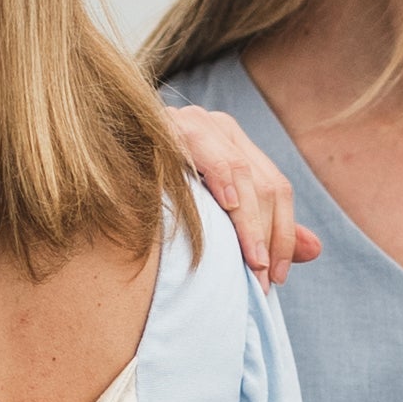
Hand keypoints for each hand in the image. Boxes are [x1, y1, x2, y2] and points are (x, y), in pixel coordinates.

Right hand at [163, 99, 317, 282]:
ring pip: (238, 169)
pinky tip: (226, 204)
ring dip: (247, 221)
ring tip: (249, 262)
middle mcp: (215, 125)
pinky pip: (197, 149)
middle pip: (262, 181)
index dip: (283, 234)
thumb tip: (317, 250)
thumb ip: (265, 227)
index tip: (274, 278)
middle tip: (261, 281)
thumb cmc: (148, 195)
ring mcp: (186, 120)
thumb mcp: (211, 212)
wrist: (85, 161)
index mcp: (232, 142)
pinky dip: (218, 176)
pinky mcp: (159, 124)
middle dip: (267, 235)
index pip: (276, 187)